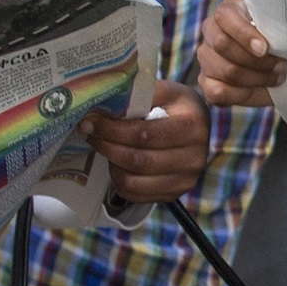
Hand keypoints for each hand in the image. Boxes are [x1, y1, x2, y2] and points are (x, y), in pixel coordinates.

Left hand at [87, 79, 210, 202]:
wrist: (198, 127)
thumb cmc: (177, 106)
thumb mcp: (165, 91)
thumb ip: (139, 93)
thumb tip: (105, 102)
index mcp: (192, 127)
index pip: (144, 134)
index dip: (112, 130)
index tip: (90, 121)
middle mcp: (193, 158)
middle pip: (137, 160)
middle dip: (106, 146)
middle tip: (88, 133)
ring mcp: (185, 180)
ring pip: (133, 182)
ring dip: (111, 164)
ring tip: (104, 147)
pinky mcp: (174, 194)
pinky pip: (135, 195)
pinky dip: (119, 180)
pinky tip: (116, 163)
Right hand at [196, 0, 286, 108]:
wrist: (277, 60)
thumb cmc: (277, 39)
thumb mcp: (277, 26)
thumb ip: (275, 26)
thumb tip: (282, 36)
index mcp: (228, 11)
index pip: (225, 17)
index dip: (244, 34)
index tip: (265, 48)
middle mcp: (210, 30)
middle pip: (223, 45)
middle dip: (257, 60)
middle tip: (281, 65)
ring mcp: (206, 56)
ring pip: (225, 70)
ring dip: (256, 78)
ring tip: (277, 77)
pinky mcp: (206, 81)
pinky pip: (218, 92)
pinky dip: (243, 94)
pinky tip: (261, 90)